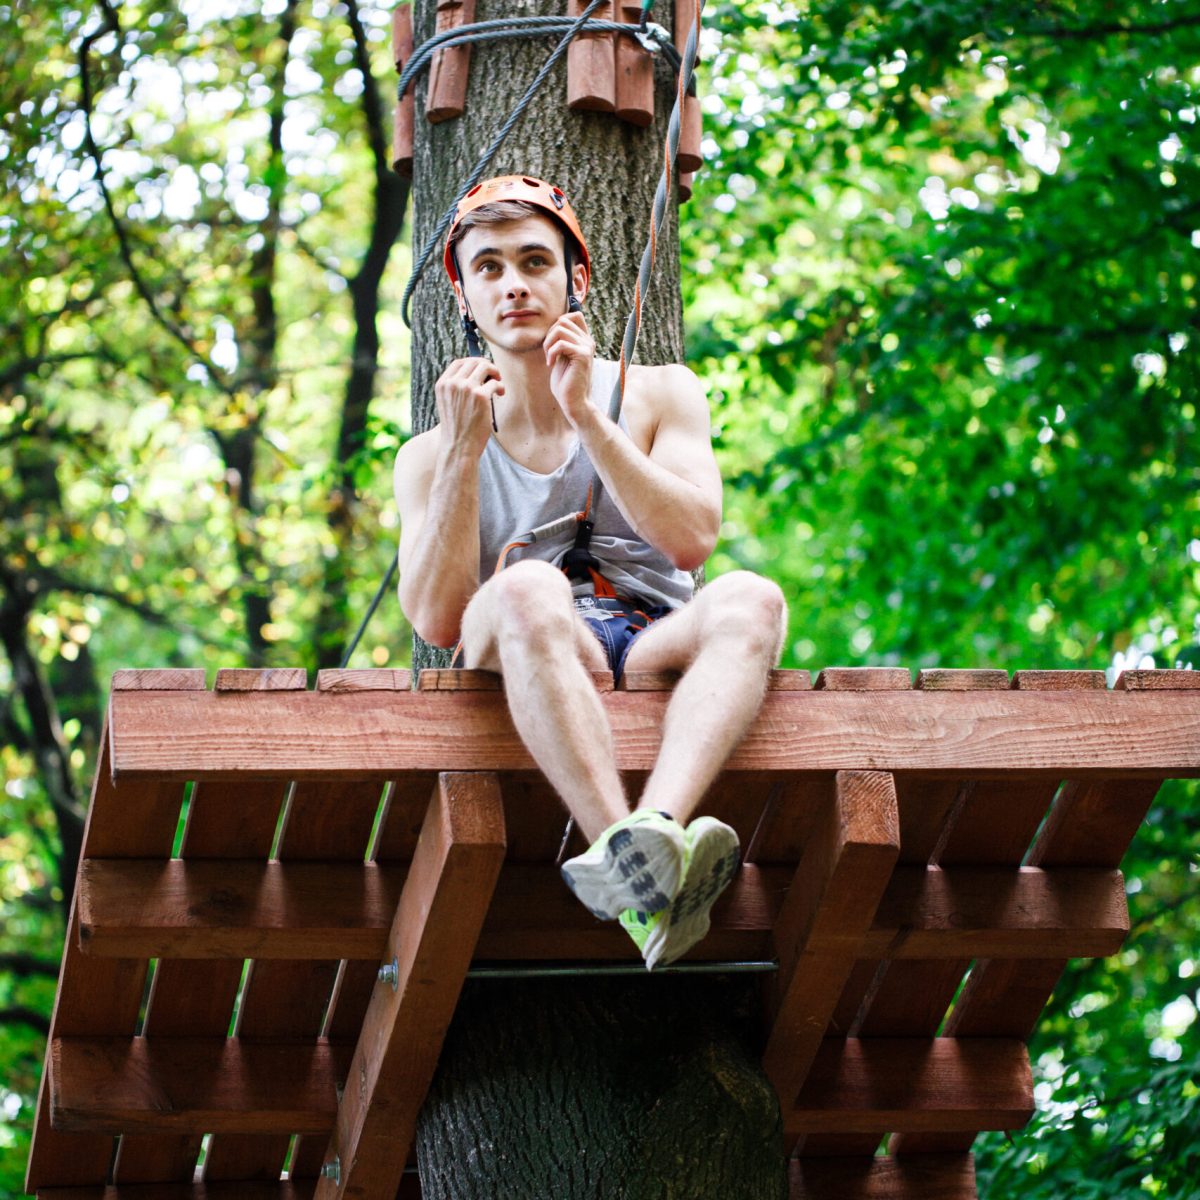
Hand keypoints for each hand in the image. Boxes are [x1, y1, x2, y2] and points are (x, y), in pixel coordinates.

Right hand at [434, 358, 503, 457]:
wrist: (459, 447)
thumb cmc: (457, 428)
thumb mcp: (449, 404)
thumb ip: (456, 388)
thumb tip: (477, 372)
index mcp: (443, 384)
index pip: (459, 362)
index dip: (473, 362)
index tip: (482, 369)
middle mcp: (453, 383)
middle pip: (474, 362)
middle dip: (487, 366)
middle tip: (494, 375)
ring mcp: (466, 388)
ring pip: (485, 367)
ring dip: (495, 373)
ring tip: (498, 384)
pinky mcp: (481, 396)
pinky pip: (495, 383)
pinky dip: (501, 387)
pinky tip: (500, 394)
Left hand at [544, 312, 594, 427]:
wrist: (573, 402)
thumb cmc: (565, 382)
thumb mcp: (562, 357)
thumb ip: (561, 341)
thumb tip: (555, 324)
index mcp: (584, 340)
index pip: (575, 315)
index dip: (560, 321)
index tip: (553, 340)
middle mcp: (588, 341)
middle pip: (563, 320)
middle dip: (549, 334)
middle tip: (548, 352)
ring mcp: (587, 347)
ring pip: (560, 329)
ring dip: (548, 343)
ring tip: (549, 358)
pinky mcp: (582, 356)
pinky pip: (561, 343)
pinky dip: (551, 353)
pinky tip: (551, 364)